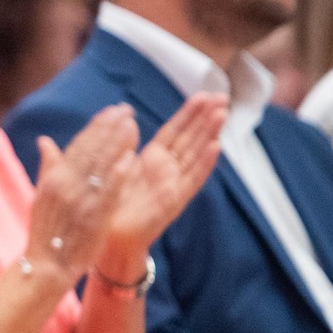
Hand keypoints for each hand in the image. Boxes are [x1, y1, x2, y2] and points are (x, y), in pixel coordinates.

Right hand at [26, 105, 139, 285]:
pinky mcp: (94, 215)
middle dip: (109, 128)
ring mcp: (80, 199)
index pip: (78, 145)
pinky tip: (132, 158)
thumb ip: (48, 166)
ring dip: (117, 143)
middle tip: (126, 110)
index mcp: (53, 178)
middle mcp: (65, 184)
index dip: (96, 127)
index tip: (112, 111)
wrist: (47, 265)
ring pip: (100, 165)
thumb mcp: (41, 195)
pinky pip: (109, 191)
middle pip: (90, 150)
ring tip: (132, 125)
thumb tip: (45, 140)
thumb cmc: (46, 231)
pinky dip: (119, 174)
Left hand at [93, 94, 225, 282]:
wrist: (108, 240)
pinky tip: (216, 146)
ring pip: (195, 154)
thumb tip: (122, 117)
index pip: (175, 130)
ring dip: (210, 134)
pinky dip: (204, 163)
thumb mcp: (112, 168)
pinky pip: (192, 179)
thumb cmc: (109, 205)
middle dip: (206, 117)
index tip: (205, 92)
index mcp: (151, 160)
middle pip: (190, 138)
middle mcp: (167, 171)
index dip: (190, 113)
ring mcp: (173, 185)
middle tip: (224, 96)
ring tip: (223, 113)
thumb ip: (119, 144)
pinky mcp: (173, 201)